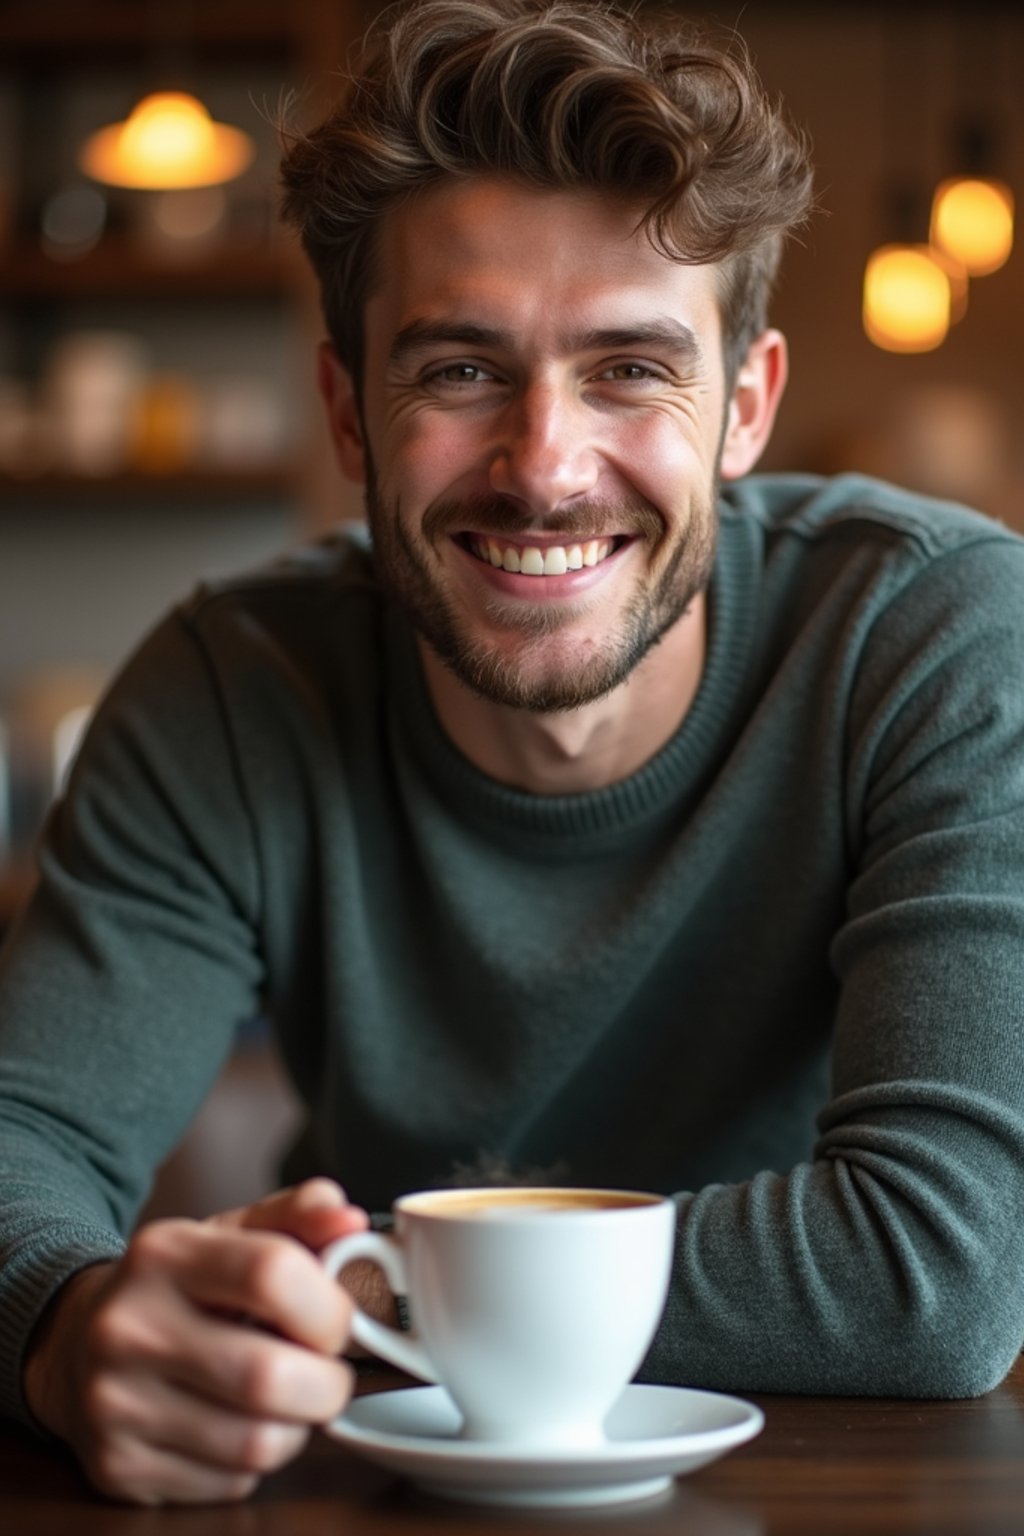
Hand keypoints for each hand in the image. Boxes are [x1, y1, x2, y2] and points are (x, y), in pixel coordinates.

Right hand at [23, 1179, 368, 1504]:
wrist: (75, 1343)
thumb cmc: (176, 1287)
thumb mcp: (230, 1234)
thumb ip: (296, 1218)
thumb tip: (348, 1222)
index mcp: (163, 1254)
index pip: (272, 1274)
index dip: (329, 1306)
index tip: (337, 1321)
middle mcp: (129, 1326)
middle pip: (268, 1376)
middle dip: (327, 1384)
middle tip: (326, 1373)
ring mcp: (116, 1403)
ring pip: (257, 1442)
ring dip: (295, 1428)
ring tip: (284, 1399)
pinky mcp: (119, 1467)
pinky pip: (229, 1483)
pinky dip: (254, 1462)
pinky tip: (238, 1425)